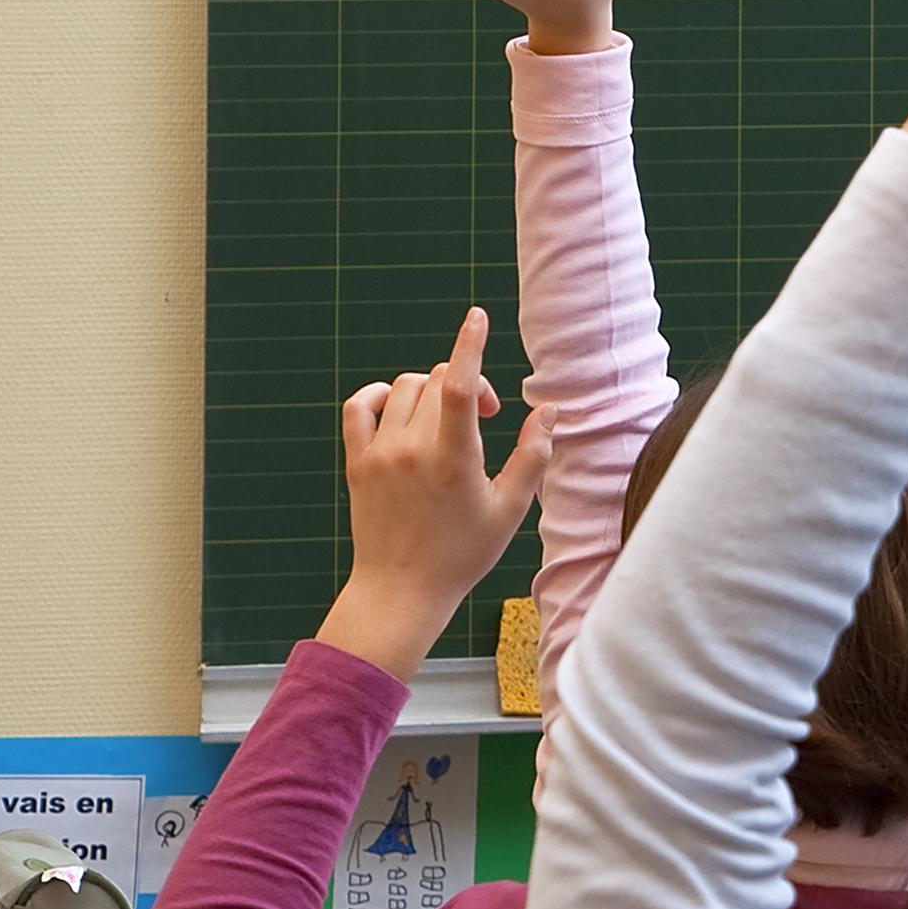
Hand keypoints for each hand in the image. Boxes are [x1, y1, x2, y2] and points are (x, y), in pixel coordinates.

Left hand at [312, 308, 544, 672]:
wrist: (400, 591)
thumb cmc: (462, 555)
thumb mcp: (510, 510)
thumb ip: (533, 456)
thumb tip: (549, 412)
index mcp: (454, 458)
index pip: (460, 385)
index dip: (471, 345)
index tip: (477, 317)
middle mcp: (412, 448)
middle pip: (437, 380)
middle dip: (469, 382)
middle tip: (491, 415)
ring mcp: (380, 453)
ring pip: (405, 388)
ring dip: (433, 388)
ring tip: (450, 418)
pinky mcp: (358, 462)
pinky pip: (361, 407)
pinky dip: (380, 394)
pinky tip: (397, 403)